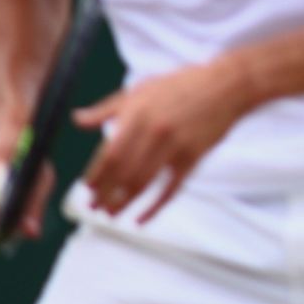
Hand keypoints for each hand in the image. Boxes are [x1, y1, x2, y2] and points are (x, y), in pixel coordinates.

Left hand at [74, 59, 252, 222]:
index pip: (109, 153)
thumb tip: (77, 120)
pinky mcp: (192, 158)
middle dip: (105, 193)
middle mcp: (153, 131)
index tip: (88, 188)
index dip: (96, 175)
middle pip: (122, 172)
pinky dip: (154, 208)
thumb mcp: (140, 89)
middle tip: (94, 207)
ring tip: (111, 214)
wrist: (226, 86)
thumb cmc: (181, 85)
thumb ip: (106, 108)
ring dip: (123, 203)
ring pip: (142, 183)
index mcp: (137, 114)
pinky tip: (142, 219)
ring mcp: (174, 146)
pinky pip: (170, 189)